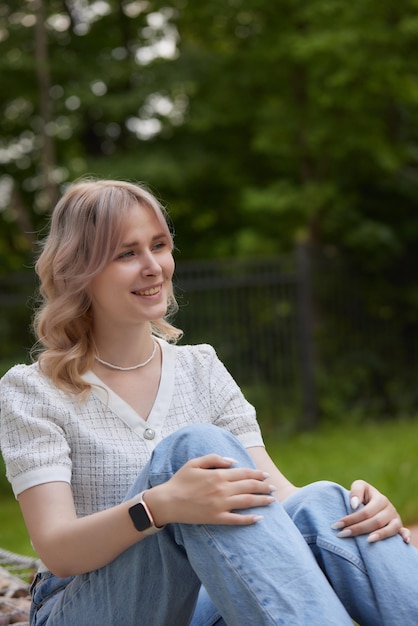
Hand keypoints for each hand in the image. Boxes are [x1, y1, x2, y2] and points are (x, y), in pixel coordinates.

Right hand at [147, 454, 275, 526]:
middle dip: (264, 487)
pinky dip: (249, 519)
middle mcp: (222, 489)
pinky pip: (236, 519)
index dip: (257, 474)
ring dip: (261, 500)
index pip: (244, 473)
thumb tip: (233, 461)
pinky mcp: (216, 518)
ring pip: (247, 502)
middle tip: (273, 488)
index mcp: (218, 475)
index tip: (266, 476)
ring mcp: (220, 505)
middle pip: (249, 487)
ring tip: (272, 500)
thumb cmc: (180, 480)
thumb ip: (214, 458)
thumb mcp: (195, 463)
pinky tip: (259, 518)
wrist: (167, 501)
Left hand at [332, 479, 410, 543]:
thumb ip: (356, 491)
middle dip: (357, 529)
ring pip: (390, 529)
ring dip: (380, 535)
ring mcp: (396, 518)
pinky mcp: (399, 527)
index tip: (336, 525)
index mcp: (380, 499)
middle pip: (375, 521)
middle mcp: (389, 509)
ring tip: (367, 540)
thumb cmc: (364, 495)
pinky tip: (404, 541)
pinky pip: (404, 531)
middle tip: (342, 535)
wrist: (373, 501)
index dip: (350, 519)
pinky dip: (405, 536)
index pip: (365, 511)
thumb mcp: (359, 486)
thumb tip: (354, 505)